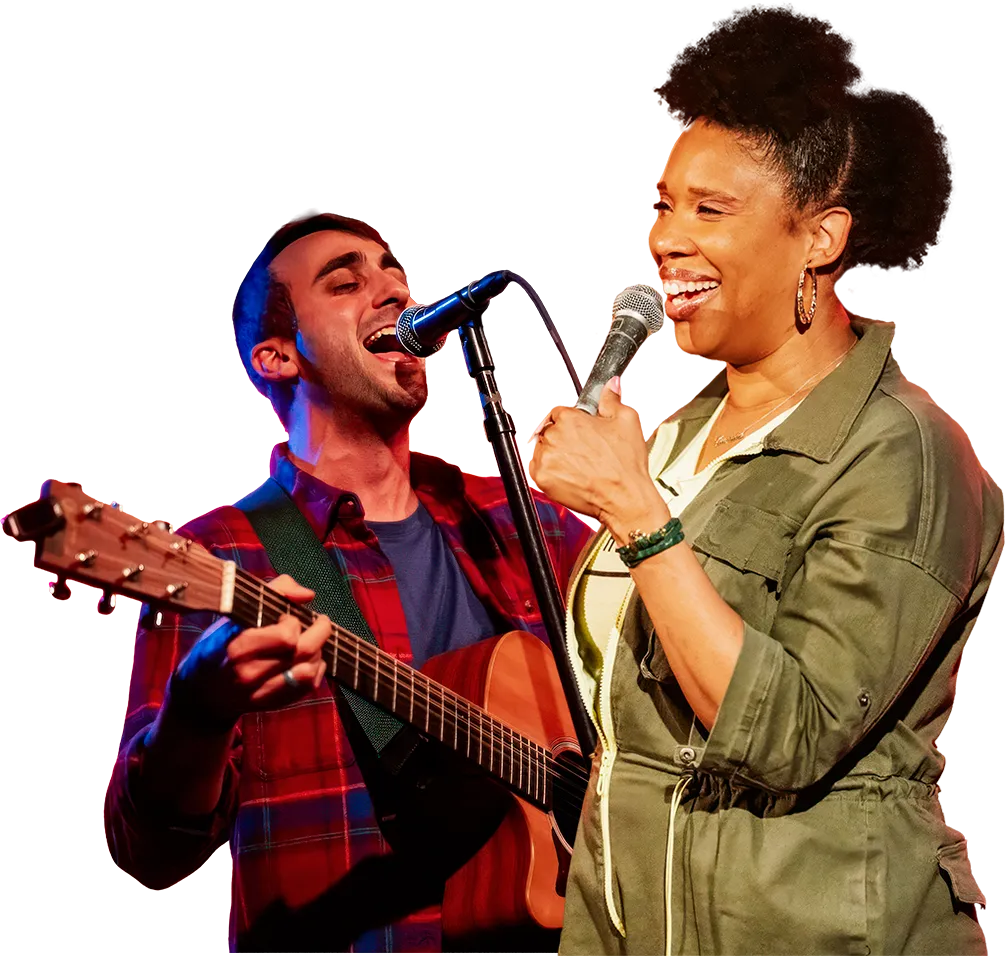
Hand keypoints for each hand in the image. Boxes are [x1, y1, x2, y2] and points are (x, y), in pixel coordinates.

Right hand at [166, 575, 331, 732]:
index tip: (288, 616)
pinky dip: (316, 670)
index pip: (286, 636)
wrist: (202, 692)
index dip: (294, 621)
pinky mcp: (272, 705)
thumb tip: (307, 595)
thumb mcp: (237, 612)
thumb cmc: (221, 644)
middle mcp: (250, 674)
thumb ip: (274, 591)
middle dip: (320, 632)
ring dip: (319, 651)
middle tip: (320, 622)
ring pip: (309, 670)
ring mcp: (261, 693)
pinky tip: (309, 660)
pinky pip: (308, 687)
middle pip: (303, 651)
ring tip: (311, 641)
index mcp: (238, 647)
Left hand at [529, 378, 669, 544]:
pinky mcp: (541, 478)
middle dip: (563, 438)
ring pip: (542, 450)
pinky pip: (537, 469)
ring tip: (577, 465)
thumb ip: (612, 399)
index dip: (570, 421)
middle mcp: (554, 436)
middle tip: (582, 452)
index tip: (578, 432)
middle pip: (549, 430)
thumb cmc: (626, 464)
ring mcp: (545, 458)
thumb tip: (610, 384)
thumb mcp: (627, 421)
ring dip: (555, 454)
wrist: (625, 498)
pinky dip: (549, 472)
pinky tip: (568, 475)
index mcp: (570, 419)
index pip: (559, 412)